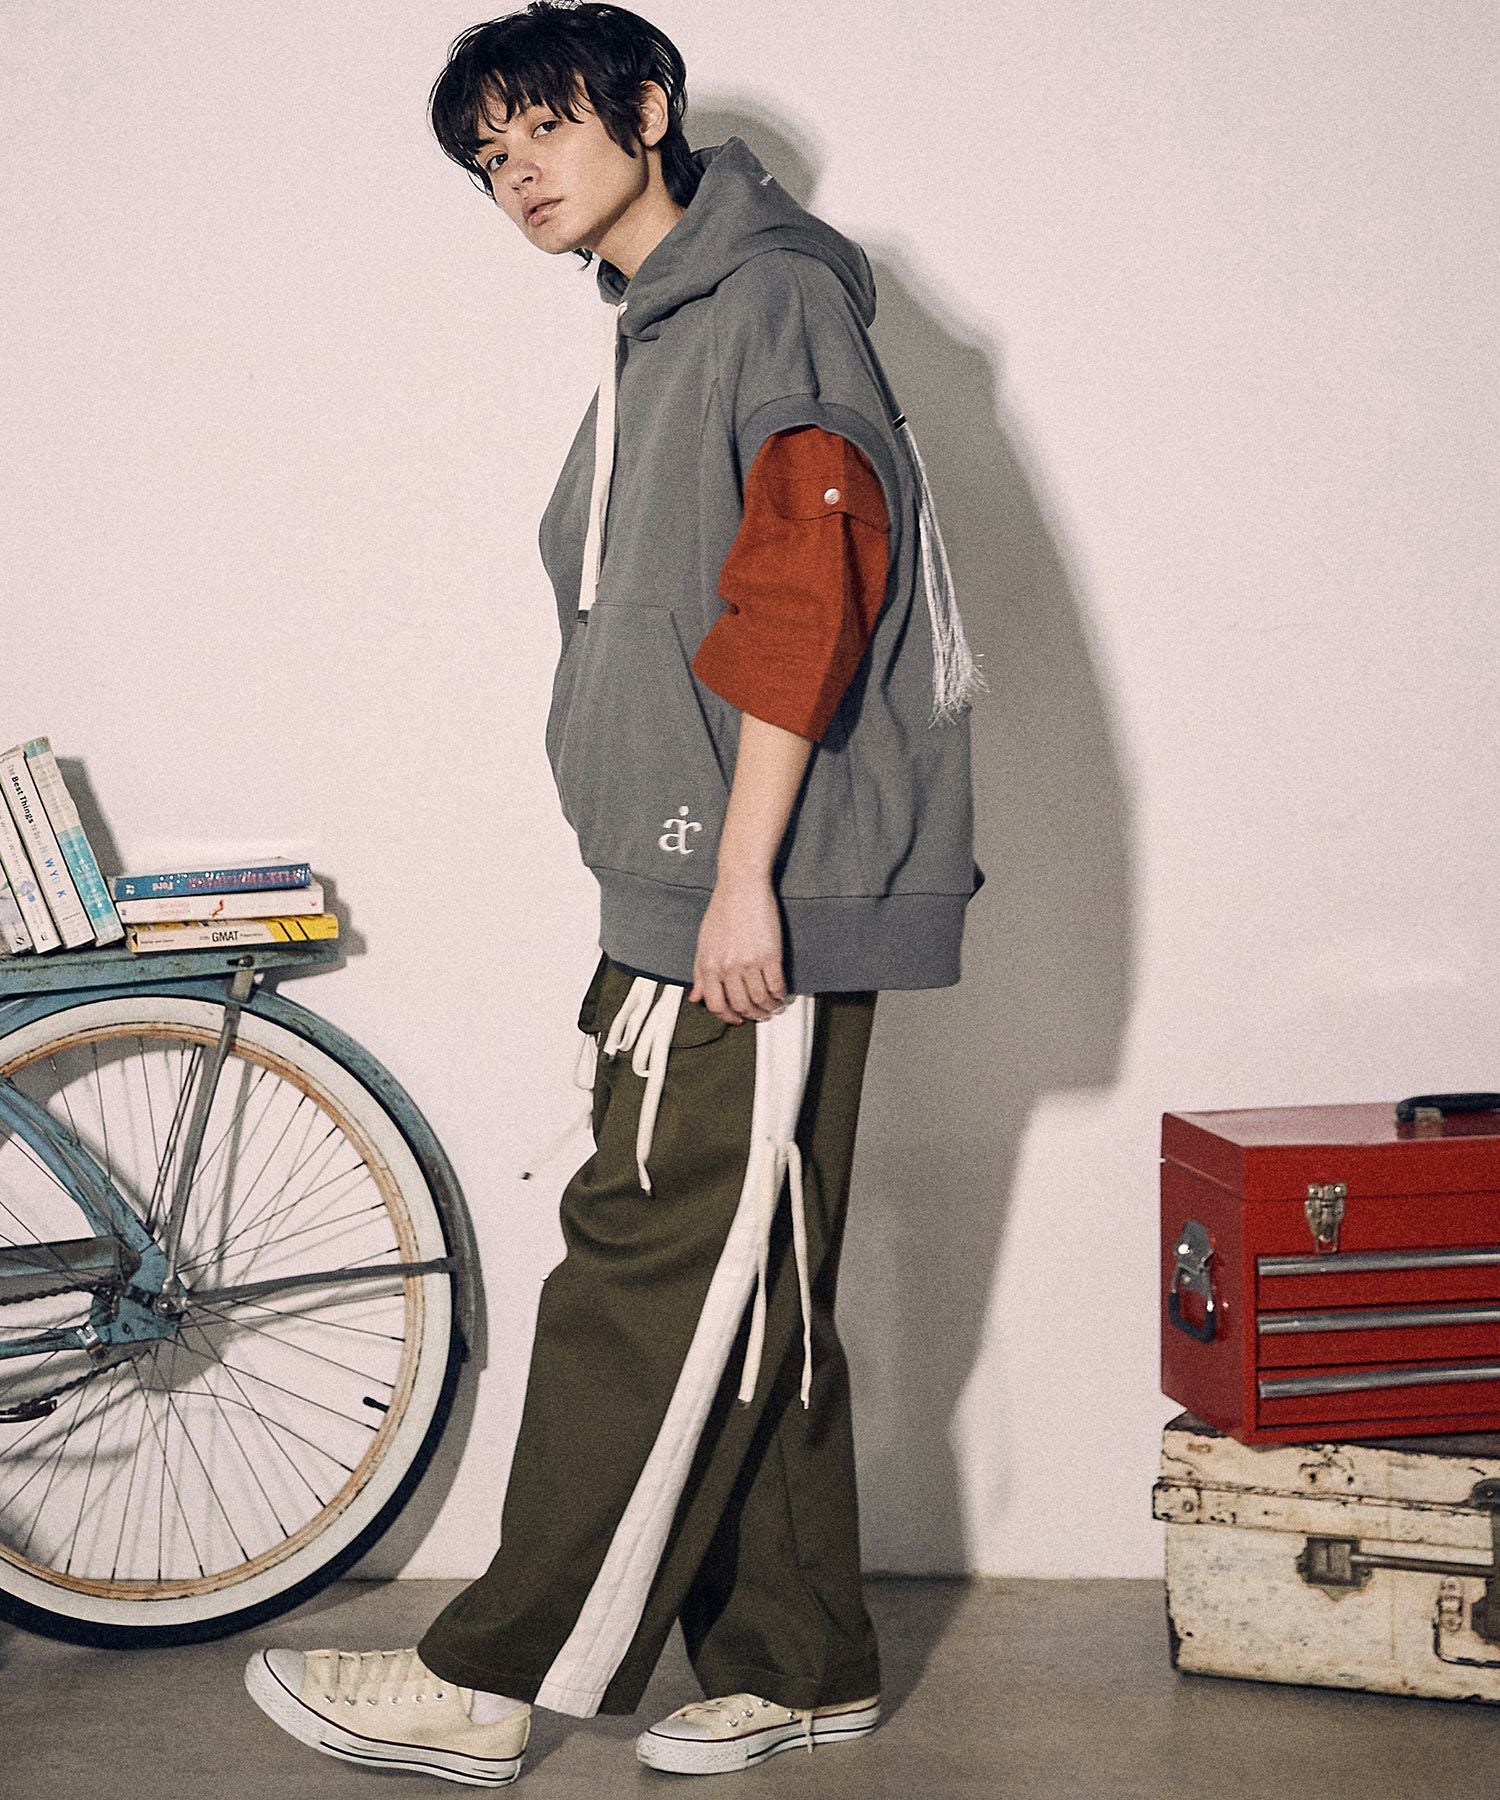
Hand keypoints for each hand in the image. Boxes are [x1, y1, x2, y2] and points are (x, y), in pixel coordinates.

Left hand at [689, 875, 787, 1024]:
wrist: (742, 886)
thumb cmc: (723, 910)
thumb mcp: (704, 943)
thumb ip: (699, 973)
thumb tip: (696, 997)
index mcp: (708, 965)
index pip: (716, 1005)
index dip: (729, 1017)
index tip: (738, 1018)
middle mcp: (727, 967)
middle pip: (741, 1005)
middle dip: (753, 1015)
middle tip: (760, 1014)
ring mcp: (749, 962)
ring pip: (760, 999)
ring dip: (769, 1007)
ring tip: (773, 1005)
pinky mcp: (770, 955)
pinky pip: (776, 985)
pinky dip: (780, 994)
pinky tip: (781, 993)